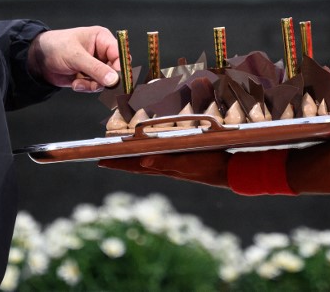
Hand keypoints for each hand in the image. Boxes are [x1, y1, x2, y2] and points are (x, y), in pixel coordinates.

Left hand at [28, 26, 119, 91]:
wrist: (38, 60)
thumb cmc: (56, 47)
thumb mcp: (76, 56)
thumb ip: (95, 68)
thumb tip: (114, 79)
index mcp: (102, 39)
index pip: (120, 53)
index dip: (120, 66)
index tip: (115, 79)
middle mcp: (102, 52)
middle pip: (115, 69)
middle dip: (104, 79)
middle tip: (94, 83)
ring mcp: (96, 65)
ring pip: (106, 81)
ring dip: (92, 85)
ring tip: (79, 81)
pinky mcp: (89, 76)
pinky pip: (95, 86)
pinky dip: (86, 87)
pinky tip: (75, 83)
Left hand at [99, 151, 229, 187]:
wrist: (229, 171)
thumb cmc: (208, 165)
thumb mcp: (186, 161)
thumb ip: (165, 162)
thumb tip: (142, 161)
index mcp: (164, 167)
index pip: (135, 165)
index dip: (118, 163)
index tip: (100, 161)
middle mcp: (166, 168)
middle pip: (138, 166)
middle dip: (120, 163)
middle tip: (102, 161)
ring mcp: (174, 167)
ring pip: (147, 164)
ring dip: (133, 162)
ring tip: (120, 160)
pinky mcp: (182, 163)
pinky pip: (159, 162)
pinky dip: (149, 159)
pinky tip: (150, 158)